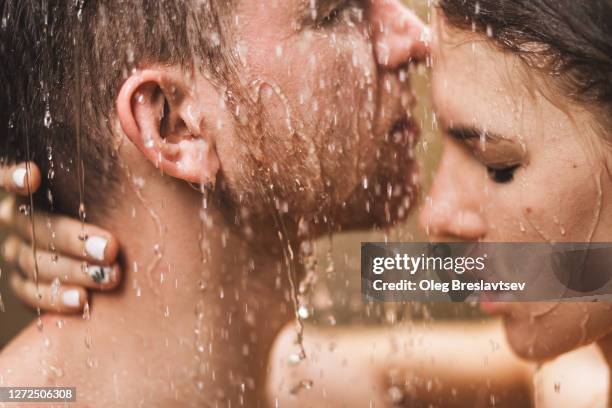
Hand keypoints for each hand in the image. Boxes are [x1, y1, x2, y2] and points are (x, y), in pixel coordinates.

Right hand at [0, 162, 120, 312]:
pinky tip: (82, 300)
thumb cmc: (116, 207)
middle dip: (76, 238)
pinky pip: (30, 292)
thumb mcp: (110, 191)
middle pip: (36, 226)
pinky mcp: (23, 282)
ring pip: (35, 262)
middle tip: (111, 249)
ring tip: (109, 277)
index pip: (6, 178)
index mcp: (33, 189)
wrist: (116, 252)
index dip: (12, 177)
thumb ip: (107, 178)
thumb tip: (133, 151)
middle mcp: (19, 217)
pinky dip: (56, 298)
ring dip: (75, 270)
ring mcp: (18, 251)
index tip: (32, 175)